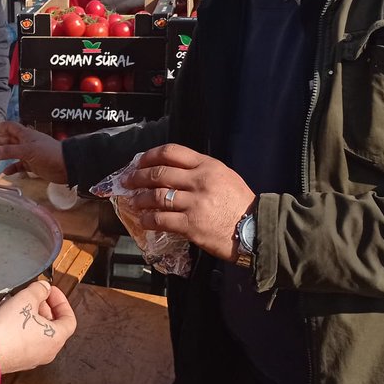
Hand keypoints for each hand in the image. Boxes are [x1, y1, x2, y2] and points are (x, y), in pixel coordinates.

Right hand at [0, 121, 67, 182]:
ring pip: (12, 152)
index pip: (9, 126)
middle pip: (8, 139)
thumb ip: (8, 152)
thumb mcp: (27, 151)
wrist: (66, 165)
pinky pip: (19, 165)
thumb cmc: (48, 153)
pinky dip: (12, 168)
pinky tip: (5, 172)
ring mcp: (29, 154)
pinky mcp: (32, 165)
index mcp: (25, 134)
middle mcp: (26, 142)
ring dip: (2, 155)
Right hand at [0, 279, 75, 373]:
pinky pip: (27, 341)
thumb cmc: (8, 330)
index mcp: (56, 338)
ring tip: (21, 305)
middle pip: (54, 325)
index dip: (61, 301)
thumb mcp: (26, 299)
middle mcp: (49, 351)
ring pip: (40, 333)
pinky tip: (11, 319)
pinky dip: (24, 328)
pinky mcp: (19, 360)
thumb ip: (39, 290)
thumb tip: (44, 288)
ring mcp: (34, 358)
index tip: (50, 291)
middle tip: (35, 295)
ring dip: (34, 317)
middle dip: (45, 307)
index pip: (69, 318)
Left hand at [123, 144, 253, 262]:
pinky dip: (148, 220)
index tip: (139, 162)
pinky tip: (144, 221)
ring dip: (140, 199)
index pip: (172, 152)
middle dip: (138, 177)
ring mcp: (194, 203)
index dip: (149, 156)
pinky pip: (161, 220)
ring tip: (134, 202)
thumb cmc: (240, 205)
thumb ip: (200, 171)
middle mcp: (200, 181)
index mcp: (208, 165)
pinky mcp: (191, 224)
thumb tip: (171, 171)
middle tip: (128, 181)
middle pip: (159, 173)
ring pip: (156, 196)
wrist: (256, 230)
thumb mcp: (224, 177)